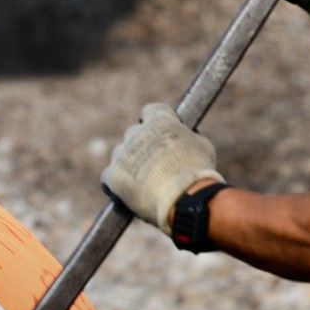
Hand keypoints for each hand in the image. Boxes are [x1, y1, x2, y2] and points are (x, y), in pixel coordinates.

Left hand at [101, 103, 223, 233]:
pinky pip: (108, 177)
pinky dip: (115, 183)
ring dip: (128, 164)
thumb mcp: (202, 146)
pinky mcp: (113, 175)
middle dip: (141, 145)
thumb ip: (188, 136)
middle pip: (133, 133)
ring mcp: (122, 154)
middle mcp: (137, 133)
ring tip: (142, 182)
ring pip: (120, 155)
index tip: (157, 131)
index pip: (150, 111)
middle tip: (152, 162)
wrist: (184, 198)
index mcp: (160, 121)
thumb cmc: (197, 173)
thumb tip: (185, 136)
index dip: (153, 121)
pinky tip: (122, 191)